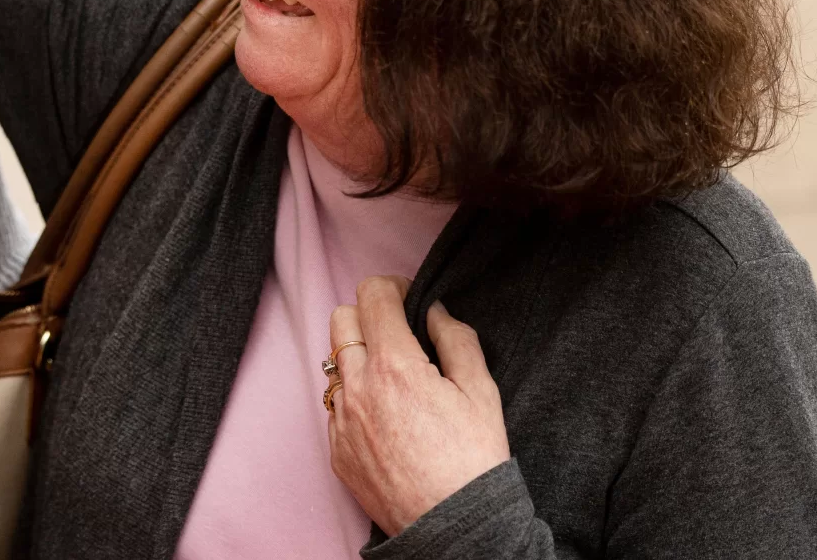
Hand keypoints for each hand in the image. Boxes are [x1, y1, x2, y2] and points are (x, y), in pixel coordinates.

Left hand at [326, 276, 509, 535]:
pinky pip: (337, 407)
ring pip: (335, 364)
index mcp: (394, 366)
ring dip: (360, 359)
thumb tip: (434, 311)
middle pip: (341, 319)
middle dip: (368, 315)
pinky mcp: (336, 450)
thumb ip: (456, 339)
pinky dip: (356, 400)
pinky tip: (388, 418)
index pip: (372, 295)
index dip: (393, 287)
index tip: (408, 298)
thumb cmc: (474, 461)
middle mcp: (358, 388)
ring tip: (395, 380)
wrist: (455, 528)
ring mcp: (341, 421)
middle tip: (398, 333)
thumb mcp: (481, 391)